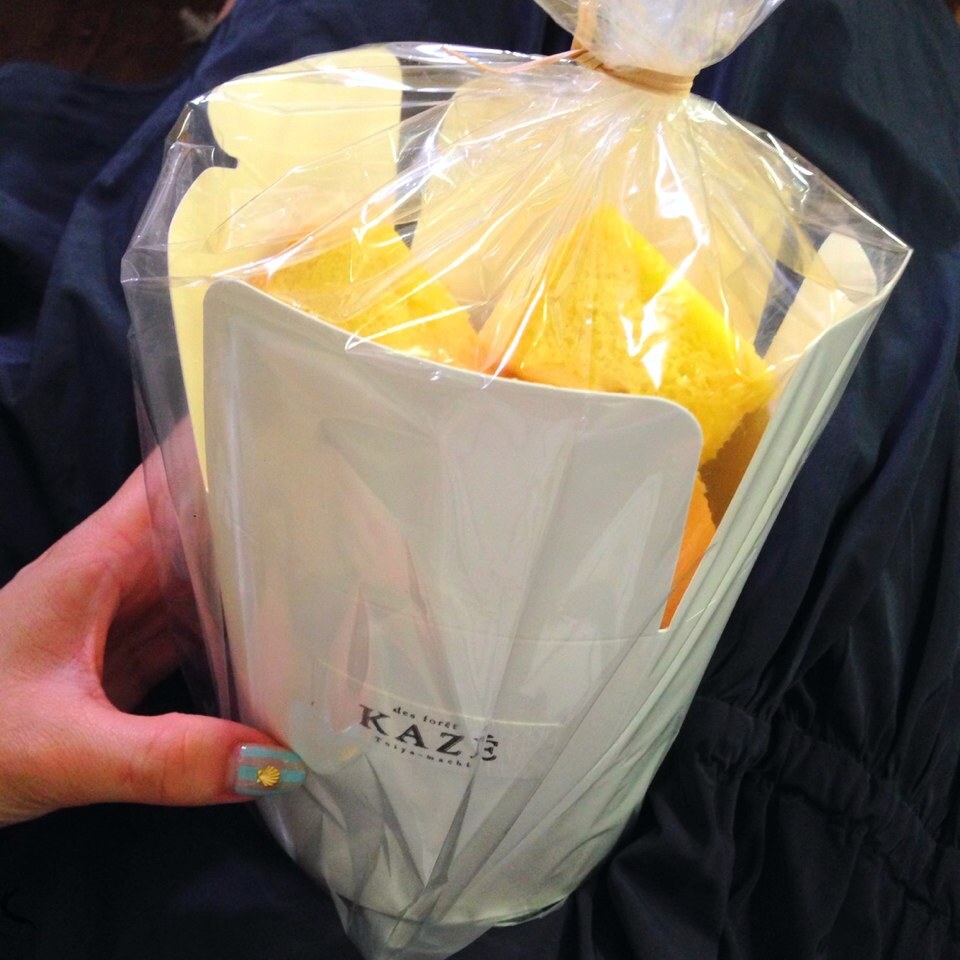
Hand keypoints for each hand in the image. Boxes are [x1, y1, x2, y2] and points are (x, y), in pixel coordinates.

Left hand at [0, 467, 304, 825]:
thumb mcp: (60, 747)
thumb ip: (163, 758)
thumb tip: (279, 758)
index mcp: (99, 559)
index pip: (172, 476)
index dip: (234, 446)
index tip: (307, 439)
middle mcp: (115, 576)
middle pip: (205, 529)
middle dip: (272, 520)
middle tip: (358, 518)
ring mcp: (118, 620)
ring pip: (203, 585)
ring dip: (260, 585)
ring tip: (339, 580)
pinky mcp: (119, 663)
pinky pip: (194, 637)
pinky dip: (237, 641)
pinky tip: (283, 654)